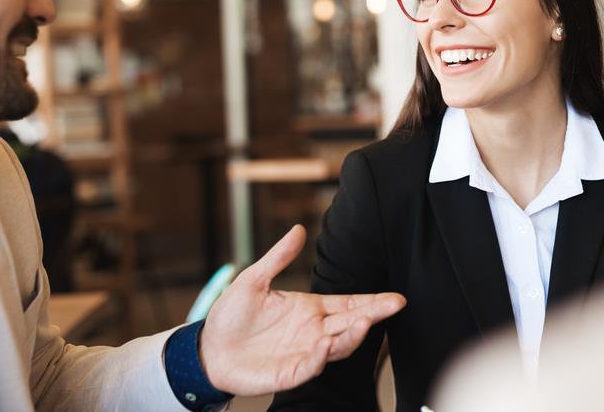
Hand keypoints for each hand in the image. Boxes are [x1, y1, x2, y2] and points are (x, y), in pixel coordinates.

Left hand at [198, 224, 405, 395]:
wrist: (208, 349)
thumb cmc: (231, 316)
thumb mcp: (253, 279)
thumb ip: (278, 257)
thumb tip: (298, 229)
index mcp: (309, 309)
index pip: (348, 304)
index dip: (371, 301)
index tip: (395, 297)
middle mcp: (312, 331)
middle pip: (350, 324)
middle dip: (374, 315)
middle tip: (394, 305)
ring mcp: (303, 353)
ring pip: (337, 347)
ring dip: (351, 337)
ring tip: (363, 323)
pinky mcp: (288, 373)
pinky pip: (309, 366)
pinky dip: (319, 358)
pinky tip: (324, 344)